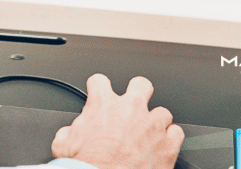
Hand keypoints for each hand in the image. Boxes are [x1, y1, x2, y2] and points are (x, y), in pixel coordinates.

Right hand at [51, 74, 184, 168]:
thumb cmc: (87, 165)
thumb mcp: (63, 144)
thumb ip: (69, 131)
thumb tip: (69, 133)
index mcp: (103, 105)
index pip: (99, 81)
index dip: (98, 87)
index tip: (100, 94)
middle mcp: (130, 109)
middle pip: (141, 84)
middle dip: (138, 92)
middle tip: (133, 106)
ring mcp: (152, 125)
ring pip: (163, 112)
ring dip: (156, 122)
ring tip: (149, 136)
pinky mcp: (168, 145)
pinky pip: (177, 133)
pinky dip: (171, 140)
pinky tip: (162, 147)